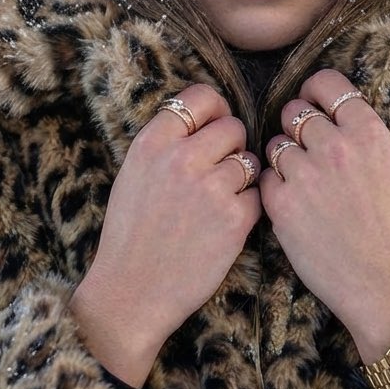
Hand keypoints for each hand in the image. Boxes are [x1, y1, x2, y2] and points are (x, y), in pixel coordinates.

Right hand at [68, 85, 261, 386]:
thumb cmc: (132, 234)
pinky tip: (223, 225)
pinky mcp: (235, 219)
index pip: (201, 97)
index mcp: (152, 143)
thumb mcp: (134, 174)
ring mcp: (211, 188)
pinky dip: (246, 208)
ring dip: (241, 177)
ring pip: (249, 160)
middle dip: (231, 147)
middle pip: (232, 127)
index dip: (215, 109)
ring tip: (218, 200)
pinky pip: (258, 195)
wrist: (132, 292)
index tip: (215, 124)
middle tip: (217, 170)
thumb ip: (166, 143)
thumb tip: (205, 118)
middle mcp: (182, 158)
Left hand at [260, 70, 389, 363]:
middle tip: (307, 151)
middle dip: (298, 129)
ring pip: (276, 143)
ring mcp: (305, 173)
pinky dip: (274, 187)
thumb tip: (344, 110)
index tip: (313, 103)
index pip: (326, 84)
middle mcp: (336, 146)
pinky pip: (264, 176)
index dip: (315, 91)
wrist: (383, 284)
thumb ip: (370, 136)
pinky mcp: (280, 202)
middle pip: (295, 112)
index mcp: (369, 132)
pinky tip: (294, 204)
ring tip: (304, 183)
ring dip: (285, 159)